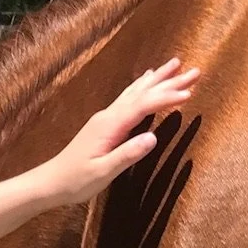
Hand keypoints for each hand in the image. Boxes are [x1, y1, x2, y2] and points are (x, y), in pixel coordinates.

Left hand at [47, 58, 199, 207]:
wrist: (51, 182)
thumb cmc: (76, 180)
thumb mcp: (103, 172)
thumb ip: (127, 154)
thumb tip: (152, 138)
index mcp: (110, 125)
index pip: (144, 106)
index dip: (166, 98)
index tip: (189, 94)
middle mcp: (109, 115)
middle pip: (143, 93)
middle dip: (169, 81)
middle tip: (195, 71)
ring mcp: (106, 117)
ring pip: (136, 92)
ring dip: (157, 78)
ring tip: (175, 64)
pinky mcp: (105, 123)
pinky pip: (128, 98)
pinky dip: (142, 87)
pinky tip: (147, 79)